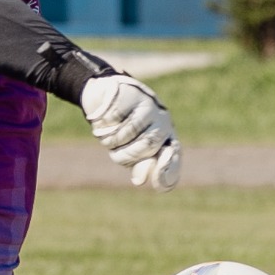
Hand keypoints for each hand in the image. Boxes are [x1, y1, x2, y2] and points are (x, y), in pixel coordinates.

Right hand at [80, 73, 181, 191]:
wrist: (105, 95)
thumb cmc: (119, 128)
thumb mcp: (127, 151)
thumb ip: (137, 164)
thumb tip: (141, 180)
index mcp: (166, 142)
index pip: (172, 162)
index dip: (162, 173)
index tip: (142, 180)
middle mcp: (163, 122)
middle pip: (148, 145)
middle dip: (126, 154)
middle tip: (114, 151)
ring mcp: (151, 106)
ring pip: (130, 131)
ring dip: (112, 139)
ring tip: (107, 133)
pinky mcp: (134, 94)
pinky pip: (116, 117)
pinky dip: (105, 124)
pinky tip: (103, 120)